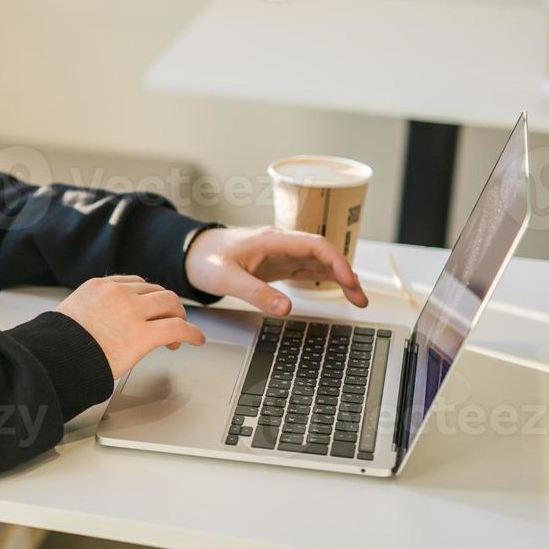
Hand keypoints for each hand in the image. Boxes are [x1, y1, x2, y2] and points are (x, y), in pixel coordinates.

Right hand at [57, 275, 206, 379]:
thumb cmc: (57, 345)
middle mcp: (118, 293)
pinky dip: (192, 333)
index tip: (151, 308)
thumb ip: (88, 311)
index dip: (147, 297)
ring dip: (179, 317)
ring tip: (181, 333)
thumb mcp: (70, 314)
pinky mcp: (144, 334)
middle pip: (156, 291)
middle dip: (166, 306)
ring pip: (170, 304)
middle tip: (170, 322)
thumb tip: (95, 325)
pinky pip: (178, 328)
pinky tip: (196, 340)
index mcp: (98, 286)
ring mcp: (133, 311)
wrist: (54, 358)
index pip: (134, 283)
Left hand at [183, 226, 369, 314]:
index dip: (337, 262)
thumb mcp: (227, 279)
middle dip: (345, 274)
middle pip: (323, 253)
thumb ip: (256, 293)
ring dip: (338, 277)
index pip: (316, 245)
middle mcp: (280, 244)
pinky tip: (335, 288)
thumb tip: (286, 309)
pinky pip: (306, 268)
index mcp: (272, 240)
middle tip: (361, 299)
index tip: (350, 282)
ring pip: (318, 262)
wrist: (187, 253)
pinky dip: (323, 278)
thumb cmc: (204, 259)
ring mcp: (279, 253)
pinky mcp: (275, 264)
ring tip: (357, 299)